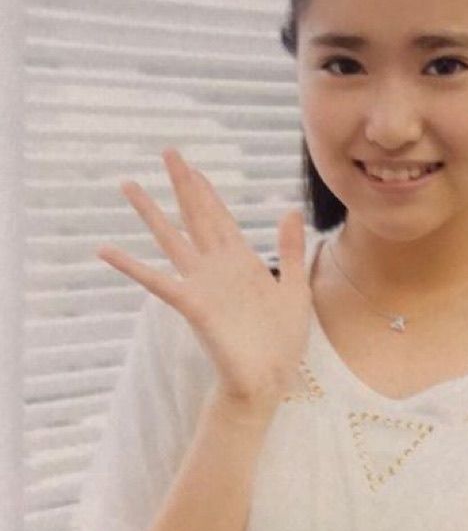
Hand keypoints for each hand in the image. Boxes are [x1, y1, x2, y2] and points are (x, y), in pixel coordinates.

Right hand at [96, 147, 311, 402]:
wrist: (270, 378)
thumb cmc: (283, 341)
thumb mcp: (296, 289)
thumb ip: (292, 250)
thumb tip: (290, 209)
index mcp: (243, 262)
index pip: (221, 218)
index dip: (208, 192)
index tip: (194, 167)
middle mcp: (217, 267)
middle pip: (195, 216)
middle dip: (183, 185)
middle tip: (168, 152)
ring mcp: (202, 284)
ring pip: (171, 239)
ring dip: (151, 212)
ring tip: (129, 185)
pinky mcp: (192, 304)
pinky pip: (157, 281)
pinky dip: (130, 265)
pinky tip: (106, 249)